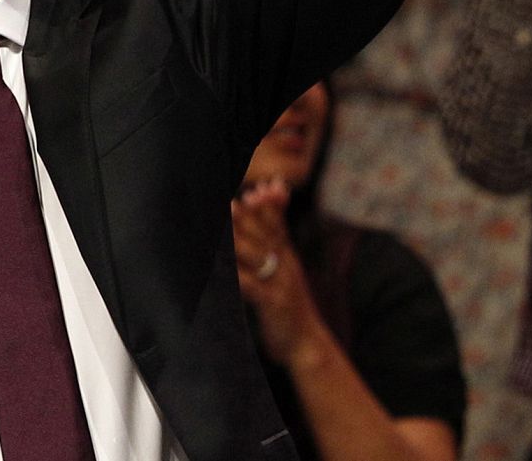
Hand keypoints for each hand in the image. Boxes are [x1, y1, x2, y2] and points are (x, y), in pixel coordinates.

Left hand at [232, 179, 322, 364]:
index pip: (279, 225)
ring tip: (226, 220)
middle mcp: (286, 266)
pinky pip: (251, 285)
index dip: (270, 205)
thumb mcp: (287, 272)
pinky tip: (223, 266)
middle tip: (234, 198)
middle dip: (250, 214)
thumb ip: (278, 246)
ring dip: (239, 237)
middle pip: (266, 234)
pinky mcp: (272, 304)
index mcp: (288, 258)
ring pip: (257, 254)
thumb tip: (269, 218)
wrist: (308, 345)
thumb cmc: (290, 308)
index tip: (260, 187)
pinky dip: (236, 273)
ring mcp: (280, 284)